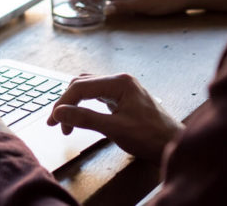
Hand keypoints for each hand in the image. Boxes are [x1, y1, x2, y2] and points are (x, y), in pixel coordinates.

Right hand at [48, 73, 181, 160]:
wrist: (173, 145)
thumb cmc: (151, 137)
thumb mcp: (115, 129)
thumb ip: (85, 119)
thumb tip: (60, 112)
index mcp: (119, 82)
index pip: (81, 87)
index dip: (63, 103)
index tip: (53, 121)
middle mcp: (120, 80)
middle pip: (82, 84)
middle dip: (67, 103)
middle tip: (56, 124)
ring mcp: (122, 88)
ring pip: (88, 89)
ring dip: (75, 103)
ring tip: (66, 122)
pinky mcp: (123, 98)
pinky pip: (97, 95)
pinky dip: (85, 105)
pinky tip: (81, 116)